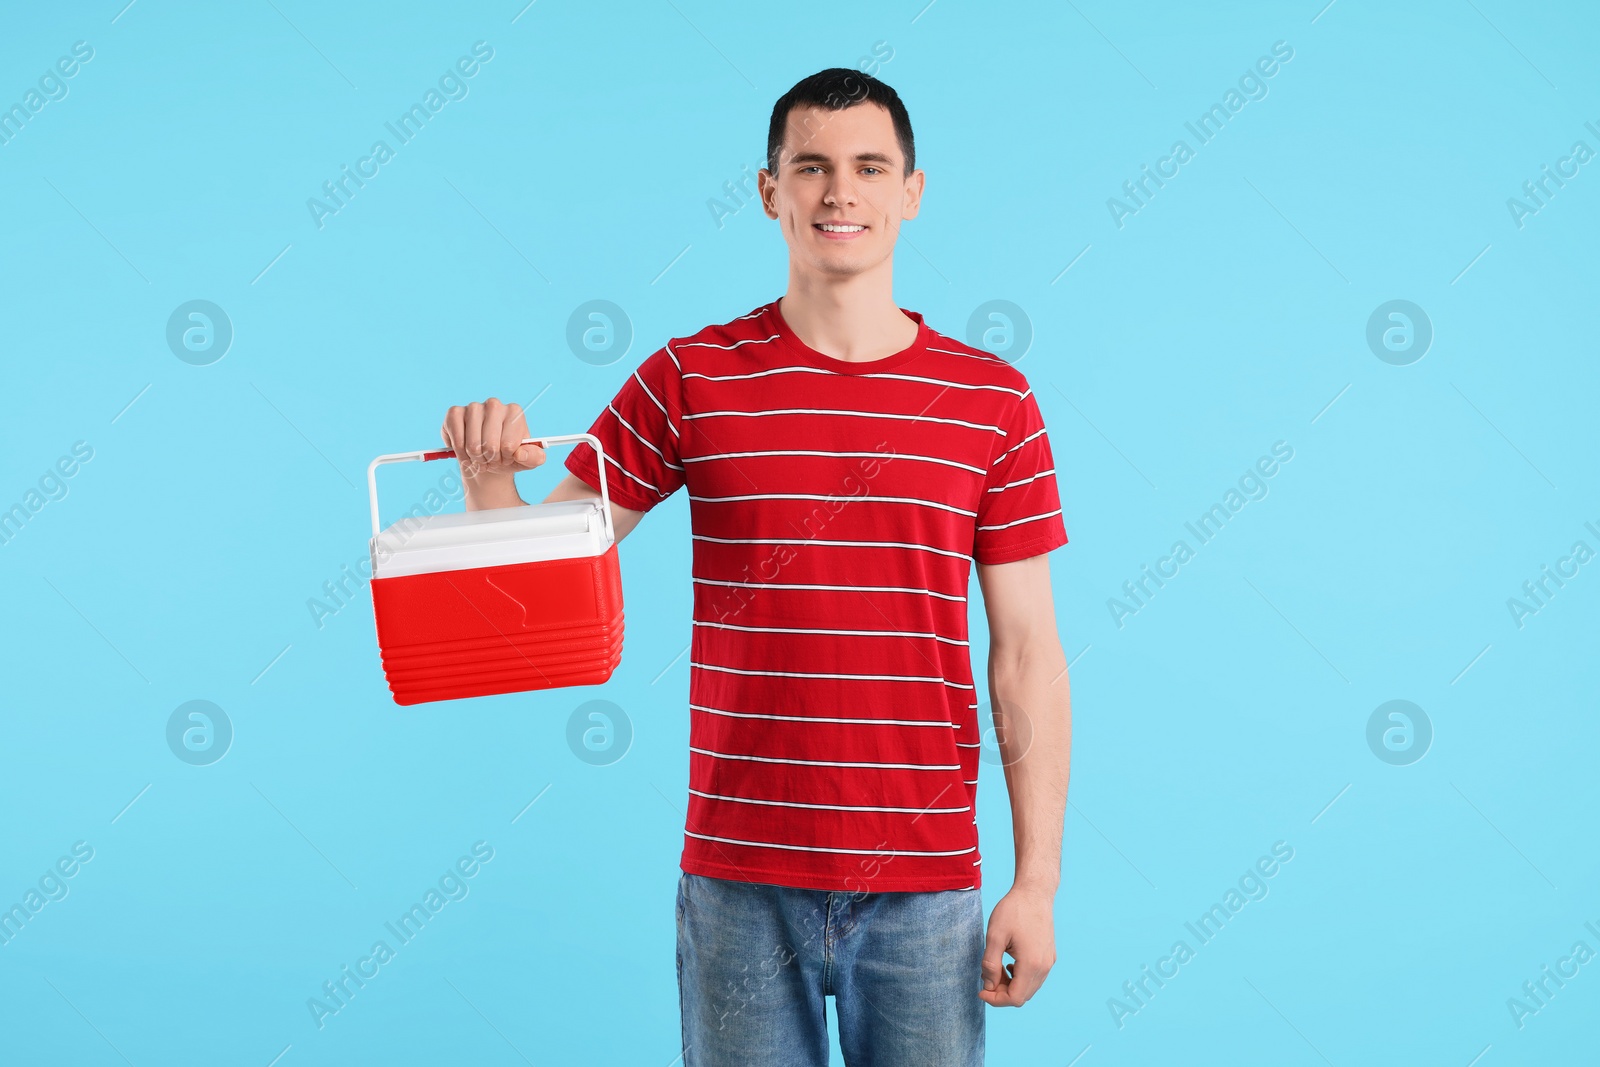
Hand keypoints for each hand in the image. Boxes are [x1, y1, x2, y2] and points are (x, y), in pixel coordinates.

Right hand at [440, 398, 545, 482]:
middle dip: (490, 460)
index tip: (506, 457)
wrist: (487, 458)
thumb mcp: (527, 461)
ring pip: (473, 444)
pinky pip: (456, 438)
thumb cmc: (509, 456)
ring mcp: (474, 407)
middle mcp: (495, 405)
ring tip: (479, 457)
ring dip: (475, 458)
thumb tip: (521, 454)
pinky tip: (465, 452)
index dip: (506, 458)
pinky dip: (460, 452)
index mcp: (515, 412)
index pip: (509, 445)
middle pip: (490, 444)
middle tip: (491, 459)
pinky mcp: (455, 413)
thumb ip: (534, 458)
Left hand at [978, 884, 1055, 1006]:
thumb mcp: (994, 935)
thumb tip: (988, 986)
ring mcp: (1049, 962)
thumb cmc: (1013, 910)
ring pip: (1029, 988)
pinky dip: (1020, 978)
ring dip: (1011, 986)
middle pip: (1022, 996)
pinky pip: (1035, 978)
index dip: (995, 1000)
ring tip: (996, 969)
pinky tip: (1009, 964)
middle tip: (986, 977)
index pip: (1014, 998)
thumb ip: (990, 963)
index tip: (980, 990)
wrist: (1034, 893)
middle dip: (1002, 993)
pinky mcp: (1049, 956)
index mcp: (1031, 964)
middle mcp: (1044, 967)